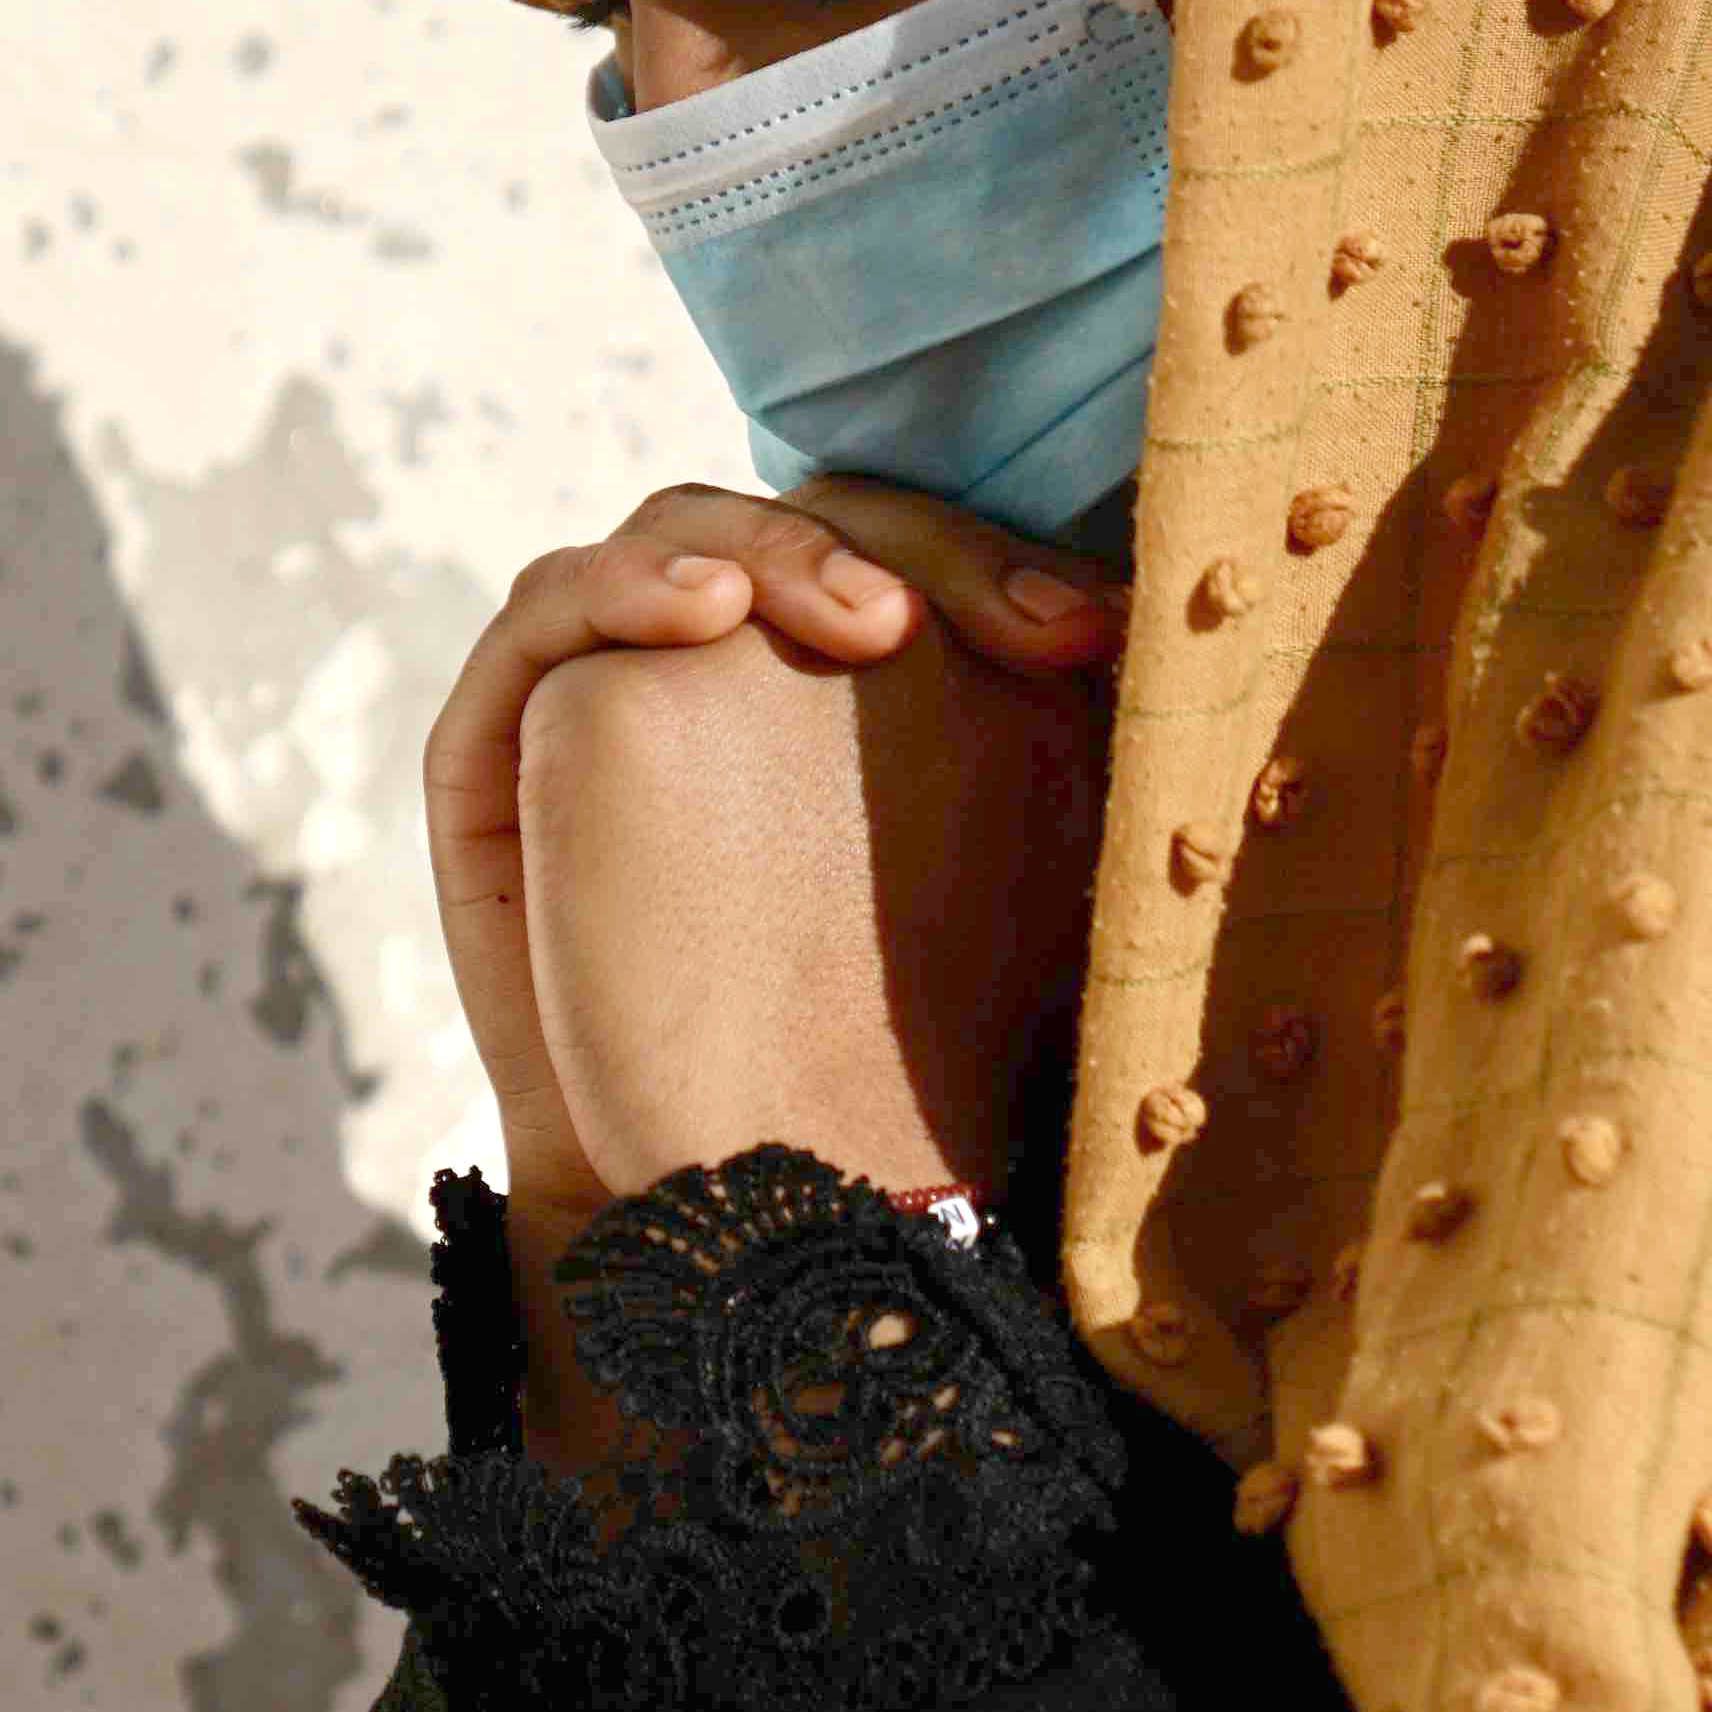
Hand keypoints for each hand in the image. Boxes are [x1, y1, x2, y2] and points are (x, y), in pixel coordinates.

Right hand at [421, 479, 1119, 1455]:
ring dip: (760, 548)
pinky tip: (699, 619)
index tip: (1089, 636)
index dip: (992, 558)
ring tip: (857, 618)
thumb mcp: (1040, 875)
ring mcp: (607, 694)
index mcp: (860, 663)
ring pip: (670, 538)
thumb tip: (1211, 618)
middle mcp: (732, 660)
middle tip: (982, 630)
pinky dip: (614, 589)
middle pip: (796, 518)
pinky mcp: (500, 750)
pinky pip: (539, 619)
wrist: (759, 1193)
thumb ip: (1095, 744)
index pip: (909, 538)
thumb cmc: (910, 1041)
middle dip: (900, 548)